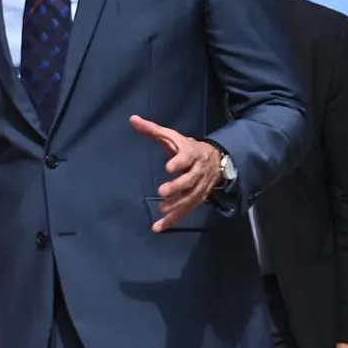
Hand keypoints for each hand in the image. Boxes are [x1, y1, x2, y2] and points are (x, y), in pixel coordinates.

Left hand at [131, 115, 223, 231]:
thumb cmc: (186, 147)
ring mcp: (199, 187)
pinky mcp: (197, 199)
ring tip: (162, 211)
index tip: (169, 167)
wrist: (215, 159)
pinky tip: (159, 227)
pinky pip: (186, 211)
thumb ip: (152, 130)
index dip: (179, 162)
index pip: (187, 157)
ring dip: (176, 206)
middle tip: (162, 192)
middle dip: (177, 187)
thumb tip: (132, 119)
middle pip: (190, 180)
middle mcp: (198, 171)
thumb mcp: (172, 136)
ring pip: (189, 198)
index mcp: (192, 153)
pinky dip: (174, 220)